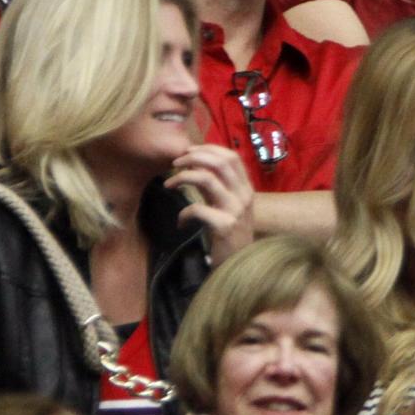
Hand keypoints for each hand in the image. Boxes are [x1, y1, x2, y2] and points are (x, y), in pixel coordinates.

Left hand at [165, 144, 253, 265]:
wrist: (240, 266)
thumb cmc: (230, 235)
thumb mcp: (226, 206)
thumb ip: (215, 187)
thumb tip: (196, 165)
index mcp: (246, 188)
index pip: (231, 157)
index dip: (209, 149)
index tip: (189, 151)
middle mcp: (244, 195)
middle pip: (220, 162)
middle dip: (194, 157)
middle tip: (175, 162)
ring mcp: (236, 210)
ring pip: (208, 179)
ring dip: (183, 177)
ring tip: (169, 184)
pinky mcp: (225, 226)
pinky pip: (198, 209)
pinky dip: (184, 213)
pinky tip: (180, 222)